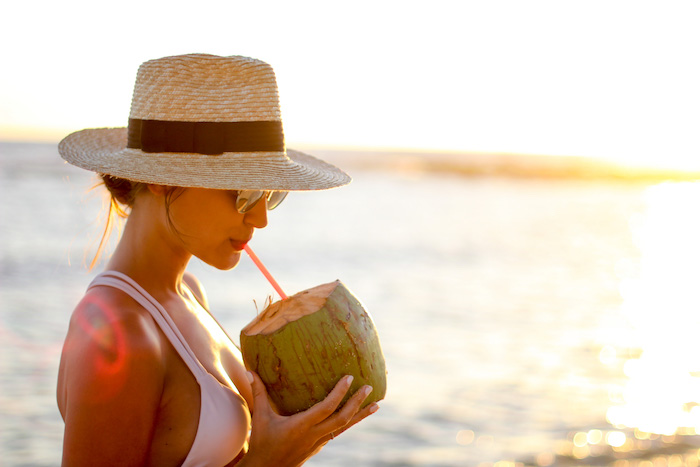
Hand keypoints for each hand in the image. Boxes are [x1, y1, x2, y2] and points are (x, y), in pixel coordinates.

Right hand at [239, 371, 378, 466]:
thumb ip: (259, 393)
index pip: (326, 408)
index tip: (350, 378)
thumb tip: (251, 371)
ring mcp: (318, 442)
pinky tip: (357, 414)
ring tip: (376, 403)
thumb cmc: (262, 442)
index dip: (339, 393)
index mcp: (302, 426)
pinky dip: (350, 422)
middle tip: (369, 387)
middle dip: (358, 403)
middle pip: (342, 419)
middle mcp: (314, 435)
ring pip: (344, 428)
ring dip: (360, 415)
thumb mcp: (260, 417)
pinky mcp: (319, 446)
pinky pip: (338, 432)